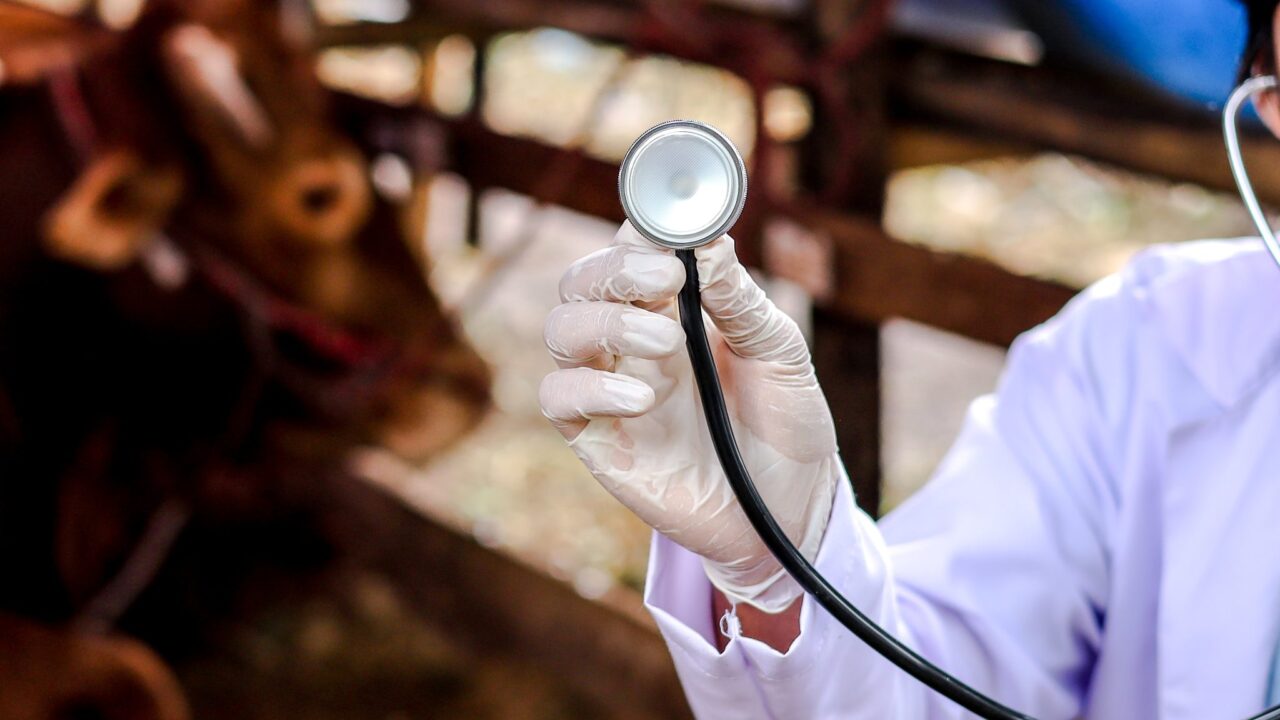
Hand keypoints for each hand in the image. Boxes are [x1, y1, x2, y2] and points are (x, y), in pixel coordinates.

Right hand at [540, 222, 839, 611]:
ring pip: (561, 328)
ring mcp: (610, 384)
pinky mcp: (597, 438)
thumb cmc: (784, 421)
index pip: (632, 248)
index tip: (670, 230)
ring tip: (668, 341)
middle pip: (584, 280)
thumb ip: (740, 300)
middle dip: (615, 267)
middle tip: (666, 276)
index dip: (639, 229)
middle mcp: (632, 337)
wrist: (790, 506)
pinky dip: (590, 387)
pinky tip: (641, 398)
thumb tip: (709, 242)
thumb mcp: (779, 351)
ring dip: (605, 322)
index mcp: (675, 305)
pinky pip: (560, 398)